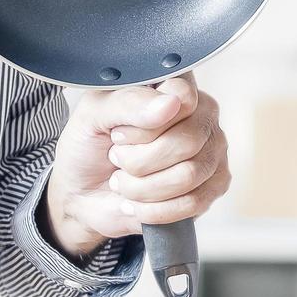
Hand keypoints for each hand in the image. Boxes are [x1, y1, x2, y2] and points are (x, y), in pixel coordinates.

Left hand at [44, 72, 230, 258]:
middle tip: (118, 158)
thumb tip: (169, 104)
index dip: (145, 125)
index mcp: (173, 87)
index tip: (118, 134)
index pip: (182, 96)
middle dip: (139, 161)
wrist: (84, 193)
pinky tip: (138, 201)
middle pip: (187, 141)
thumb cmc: (91, 146)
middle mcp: (200, 115)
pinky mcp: (212, 186)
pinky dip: (153, 209)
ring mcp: (211, 151)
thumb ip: (128, 103)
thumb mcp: (93, 115)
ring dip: (142, 187)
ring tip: (125, 181)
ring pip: (188, 175)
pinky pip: (192, 203)